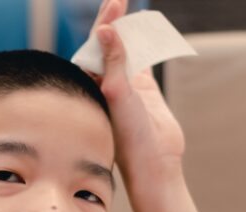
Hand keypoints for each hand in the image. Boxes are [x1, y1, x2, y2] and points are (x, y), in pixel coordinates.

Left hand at [87, 0, 185, 182]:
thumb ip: (114, 62)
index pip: (94, 48)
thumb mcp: (118, 94)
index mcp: (91, 86)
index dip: (103, 24)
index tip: (114, 4)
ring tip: (134, 12)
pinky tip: (151, 32)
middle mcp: (105, 85)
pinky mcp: (143, 90)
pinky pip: (142, 61)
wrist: (154, 162)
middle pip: (107, 45)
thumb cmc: (129, 136)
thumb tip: (105, 30)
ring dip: (130, 32)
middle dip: (113, 21)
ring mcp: (124, 86)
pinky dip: (147, 46)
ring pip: (126, 51)